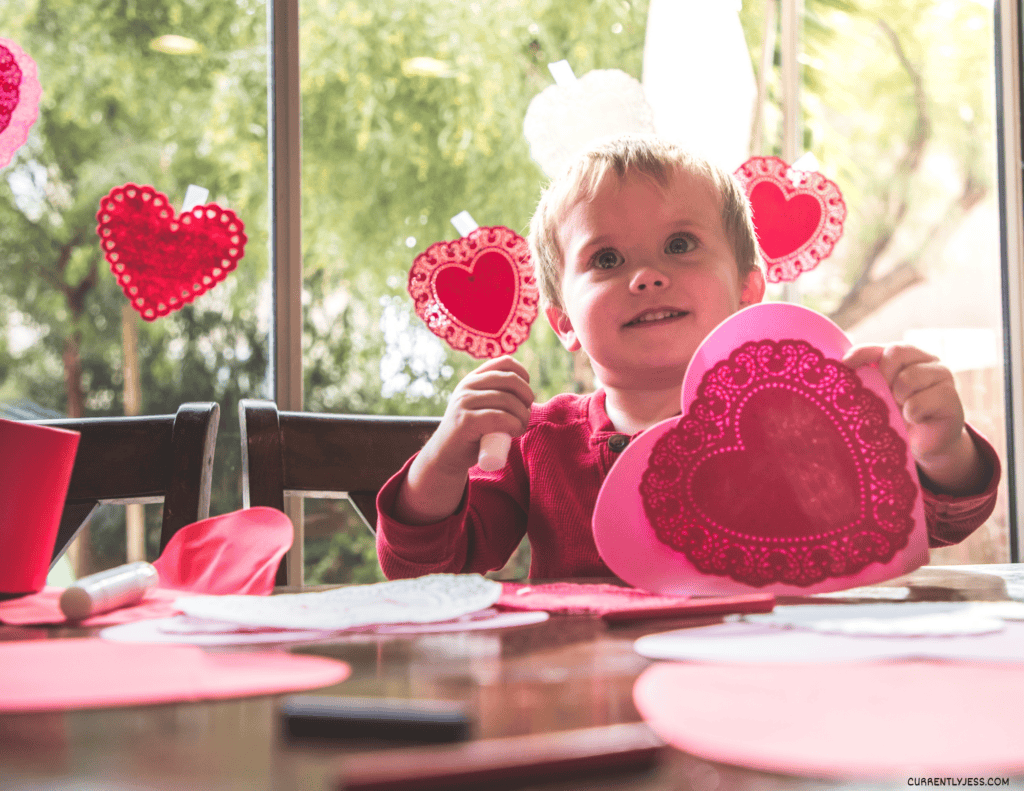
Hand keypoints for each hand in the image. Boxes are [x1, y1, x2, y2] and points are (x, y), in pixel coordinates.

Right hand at [426, 355, 534, 474]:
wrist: (446, 455)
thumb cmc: (471, 433)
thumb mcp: (480, 406)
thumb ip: (494, 395)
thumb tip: (527, 393)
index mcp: (473, 378)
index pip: (505, 362)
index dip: (523, 375)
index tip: (525, 395)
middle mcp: (467, 386)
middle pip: (510, 380)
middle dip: (526, 396)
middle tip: (526, 414)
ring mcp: (464, 402)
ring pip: (507, 400)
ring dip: (523, 416)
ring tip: (520, 427)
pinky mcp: (465, 421)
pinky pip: (499, 417)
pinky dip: (514, 425)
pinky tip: (515, 431)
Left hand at [842, 344, 985, 494]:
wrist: (923, 445)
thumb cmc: (897, 415)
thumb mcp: (879, 393)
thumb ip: (868, 375)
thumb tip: (842, 364)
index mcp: (908, 356)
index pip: (884, 346)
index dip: (863, 352)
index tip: (845, 364)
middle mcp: (928, 361)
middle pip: (896, 353)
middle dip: (884, 377)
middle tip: (887, 396)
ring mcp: (943, 377)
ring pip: (907, 378)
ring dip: (897, 398)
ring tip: (902, 409)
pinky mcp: (951, 399)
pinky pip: (917, 404)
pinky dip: (911, 415)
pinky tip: (916, 420)